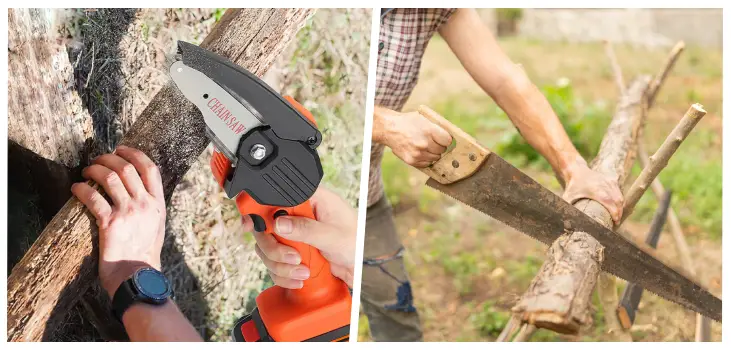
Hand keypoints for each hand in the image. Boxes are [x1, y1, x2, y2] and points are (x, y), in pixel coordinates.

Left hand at [71, 146, 165, 297]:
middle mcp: (145, 204)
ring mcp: (129, 213)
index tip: (121, 149)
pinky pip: (93, 197)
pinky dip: (82, 189)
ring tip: (86, 171)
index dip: (134, 154)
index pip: (150, 169)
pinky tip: (76, 188)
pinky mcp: (110, 223)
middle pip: (127, 168)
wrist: (138, 275)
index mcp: (158, 204)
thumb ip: (150, 207)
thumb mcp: (156, 226)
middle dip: (109, 158)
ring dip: (94, 169)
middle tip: (97, 159)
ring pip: (110, 178)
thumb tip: (137, 190)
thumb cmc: (144, 254)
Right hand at [249, 187, 356, 288]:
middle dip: (275, 248)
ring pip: (266, 248)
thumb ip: (307, 229)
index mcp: (310, 199)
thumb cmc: (356, 243)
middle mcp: (298, 214)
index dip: (258, 208)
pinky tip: (299, 278)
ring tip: (302, 271)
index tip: (251, 224)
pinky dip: (282, 275)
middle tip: (292, 258)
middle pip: (265, 227)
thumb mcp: (334, 236)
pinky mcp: (291, 252)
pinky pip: (273, 263)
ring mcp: (292, 234)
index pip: (277, 195)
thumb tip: (280, 223)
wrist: (361, 268)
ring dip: (280, 265)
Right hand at [379, 109, 452, 166]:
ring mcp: (418, 154)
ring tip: (424, 146)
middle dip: (439, 146)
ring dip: (432, 153)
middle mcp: (424, 143)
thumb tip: (449, 137)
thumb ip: (436, 128)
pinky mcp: (412, 161)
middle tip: (432, 142)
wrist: (389, 128)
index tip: (443, 139)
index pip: (448, 141)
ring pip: (435, 158)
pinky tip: (419, 151)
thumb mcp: (423, 119)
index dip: (445, 139)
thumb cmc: (408, 122)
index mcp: (429, 131)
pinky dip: (425, 159)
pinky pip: (426, 164)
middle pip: (442, 150)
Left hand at [562, 161, 623, 223]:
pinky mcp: (612, 179)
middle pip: (617, 201)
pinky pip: (618, 192)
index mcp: (596, 190)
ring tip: (617, 217)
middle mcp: (605, 185)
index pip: (610, 203)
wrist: (577, 170)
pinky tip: (616, 207)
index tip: (615, 222)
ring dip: (620, 207)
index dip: (615, 213)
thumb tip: (566, 225)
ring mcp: (609, 181)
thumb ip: (568, 210)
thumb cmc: (572, 187)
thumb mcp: (568, 198)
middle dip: (619, 213)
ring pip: (619, 197)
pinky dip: (618, 200)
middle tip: (616, 222)